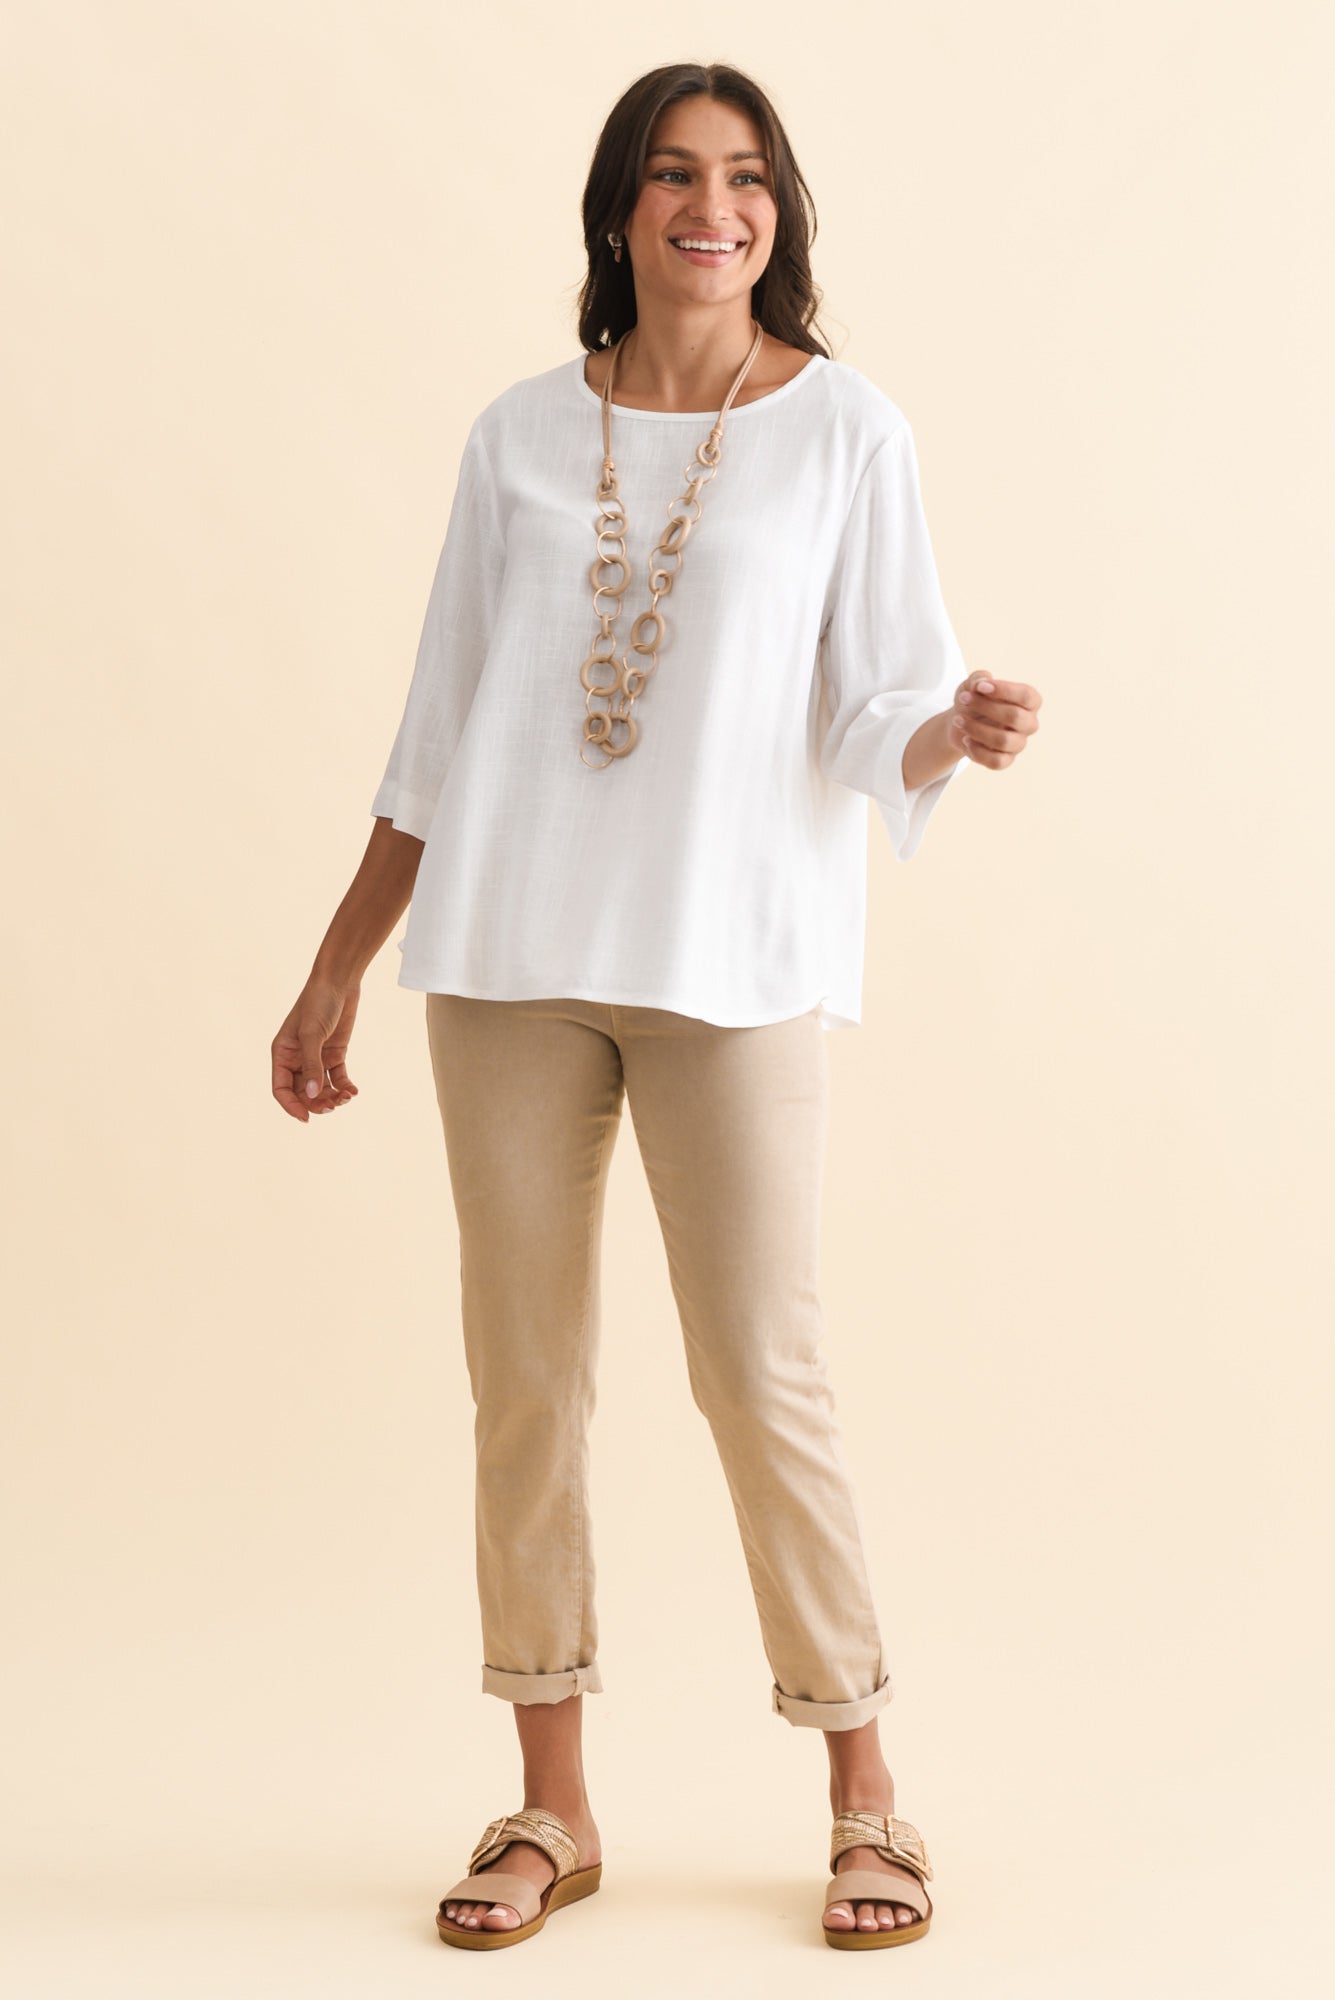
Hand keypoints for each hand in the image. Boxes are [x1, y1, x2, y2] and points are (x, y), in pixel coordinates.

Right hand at [271, 978, 361, 1122]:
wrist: (339, 982)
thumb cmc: (318, 1003)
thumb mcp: (312, 1034)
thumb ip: (311, 1065)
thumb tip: (312, 1095)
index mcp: (282, 1054)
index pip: (281, 1089)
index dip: (291, 1106)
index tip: (306, 1118)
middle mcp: (297, 1058)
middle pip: (303, 1092)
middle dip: (316, 1103)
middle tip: (333, 1106)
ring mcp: (316, 1057)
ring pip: (321, 1088)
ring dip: (332, 1097)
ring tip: (346, 1098)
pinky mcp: (334, 1054)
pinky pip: (337, 1078)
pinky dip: (344, 1087)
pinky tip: (353, 1091)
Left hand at [949, 670, 1041, 768]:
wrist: (959, 722)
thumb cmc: (973, 699)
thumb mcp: (972, 684)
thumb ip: (978, 678)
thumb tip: (982, 682)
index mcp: (1029, 702)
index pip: (1026, 696)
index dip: (1004, 690)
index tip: (980, 686)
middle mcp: (1028, 723)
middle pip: (1015, 717)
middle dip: (985, 707)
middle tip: (963, 699)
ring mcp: (1018, 743)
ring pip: (1004, 740)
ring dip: (976, 729)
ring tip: (957, 719)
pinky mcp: (1006, 760)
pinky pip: (996, 761)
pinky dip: (977, 750)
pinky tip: (965, 739)